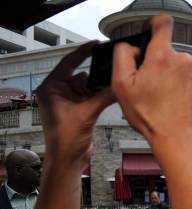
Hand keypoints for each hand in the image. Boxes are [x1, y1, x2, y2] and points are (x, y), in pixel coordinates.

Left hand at [36, 42, 113, 164]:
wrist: (67, 160)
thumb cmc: (65, 139)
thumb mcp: (86, 114)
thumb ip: (104, 97)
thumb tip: (120, 84)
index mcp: (51, 88)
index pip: (69, 63)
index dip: (83, 53)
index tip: (97, 45)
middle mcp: (58, 92)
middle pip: (80, 74)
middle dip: (96, 72)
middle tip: (113, 64)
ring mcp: (68, 101)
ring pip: (88, 87)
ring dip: (101, 85)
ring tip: (116, 79)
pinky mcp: (78, 109)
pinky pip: (92, 97)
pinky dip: (101, 95)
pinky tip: (113, 93)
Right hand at [112, 15, 191, 147]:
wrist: (178, 138)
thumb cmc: (153, 117)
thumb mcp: (122, 85)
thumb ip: (122, 56)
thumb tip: (130, 48)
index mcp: (162, 56)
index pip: (162, 23)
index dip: (153, 24)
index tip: (149, 30)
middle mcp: (182, 60)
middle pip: (165, 50)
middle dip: (154, 62)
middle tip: (147, 84)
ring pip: (175, 65)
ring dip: (166, 75)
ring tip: (159, 96)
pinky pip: (185, 77)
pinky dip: (177, 85)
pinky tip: (170, 100)